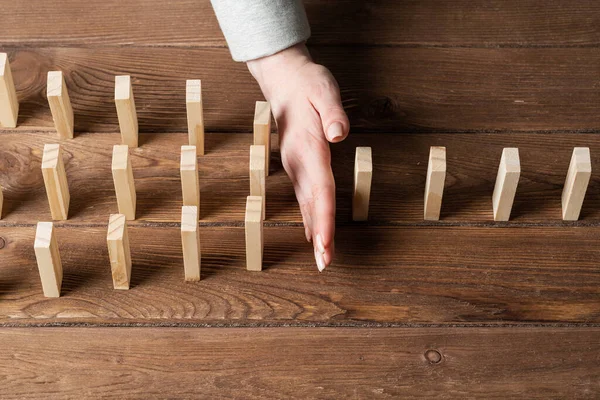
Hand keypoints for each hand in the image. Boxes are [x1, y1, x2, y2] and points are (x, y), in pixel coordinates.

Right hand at [247, 43, 349, 270]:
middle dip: (318, 236)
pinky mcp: (297, 166)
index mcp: (308, 147)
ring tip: (322, 258)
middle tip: (325, 264)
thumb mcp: (324, 89)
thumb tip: (339, 134)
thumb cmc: (309, 85)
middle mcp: (298, 162)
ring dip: (314, 233)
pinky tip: (313, 234)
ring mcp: (295, 166)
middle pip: (311, 204)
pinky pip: (305, 198)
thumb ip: (333, 112)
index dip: (322, 217)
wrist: (284, 81)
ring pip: (306, 204)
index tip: (325, 242)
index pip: (320, 188)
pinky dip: (310, 218)